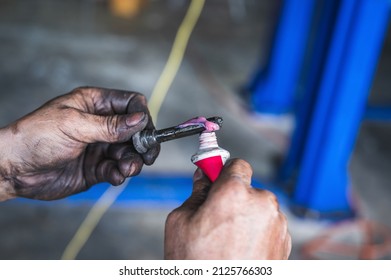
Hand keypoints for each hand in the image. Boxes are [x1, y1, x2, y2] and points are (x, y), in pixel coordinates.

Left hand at [0, 87, 159, 200]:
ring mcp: (100, 147)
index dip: (141, 116)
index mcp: (95, 104)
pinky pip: (117, 169)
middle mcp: (101, 124)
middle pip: (135, 130)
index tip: (144, 132)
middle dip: (142, 143)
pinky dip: (120, 174)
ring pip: (129, 152)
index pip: (130, 104)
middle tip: (146, 156)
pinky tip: (115, 176)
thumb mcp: (74, 126)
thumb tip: (140, 120)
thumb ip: (110, 126)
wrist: (14, 169)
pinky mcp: (97, 168)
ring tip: (127, 169)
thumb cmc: (36, 137)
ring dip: (133, 161)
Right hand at [164, 159, 290, 259]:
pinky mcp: (285, 242)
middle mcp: (262, 204)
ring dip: (247, 215)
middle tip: (216, 216)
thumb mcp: (181, 221)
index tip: (216, 176)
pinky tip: (240, 249)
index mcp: (236, 192)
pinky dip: (257, 231)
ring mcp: (277, 224)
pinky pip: (268, 225)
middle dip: (234, 196)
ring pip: (259, 207)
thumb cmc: (197, 264)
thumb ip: (197, 191)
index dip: (223, 171)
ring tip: (228, 239)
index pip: (237, 164)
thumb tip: (204, 176)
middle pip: (248, 187)